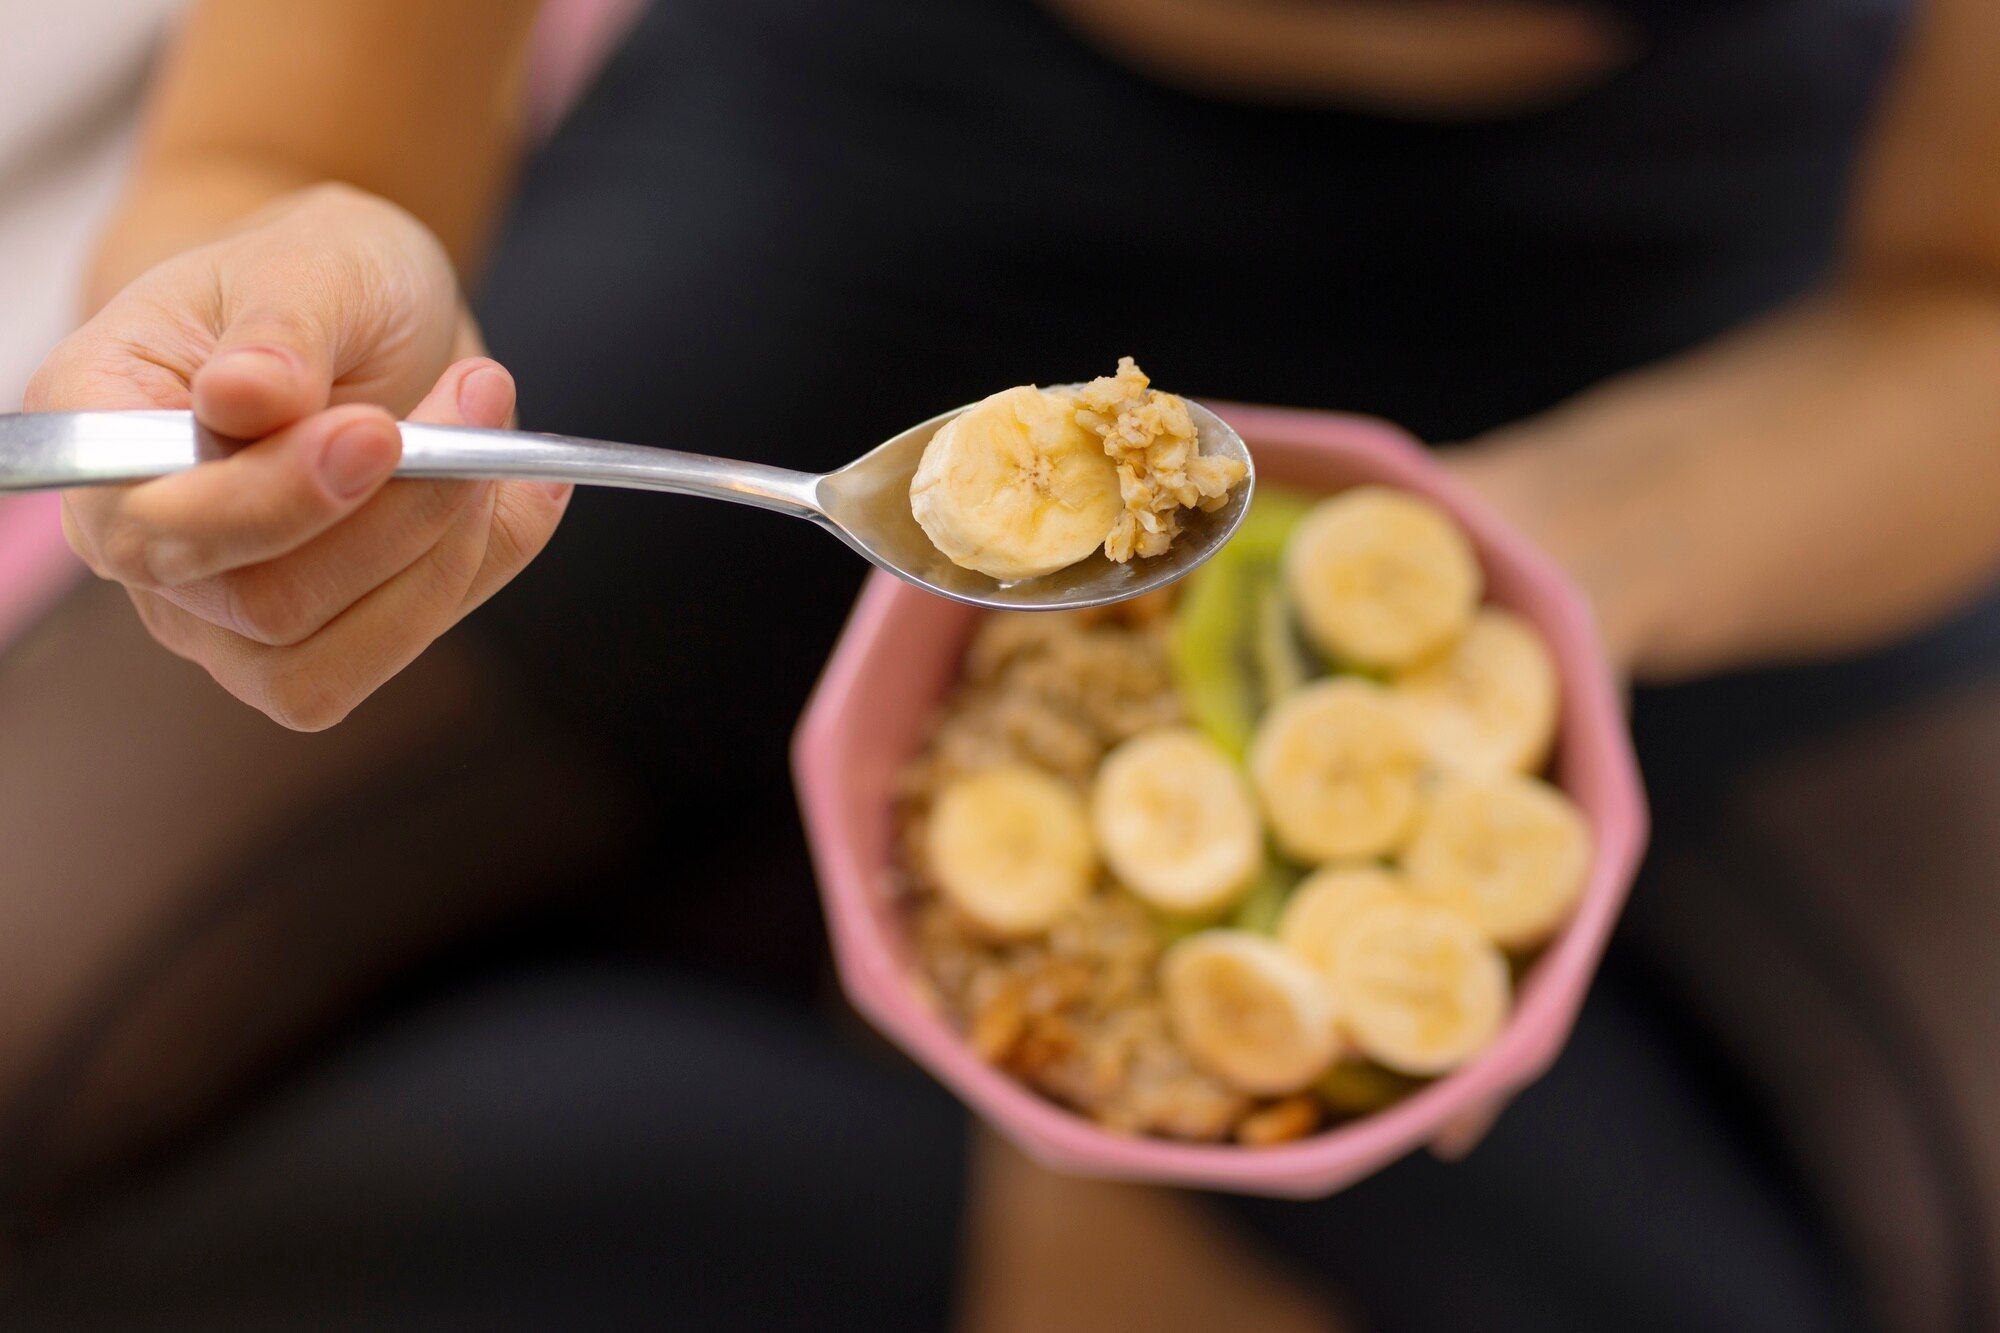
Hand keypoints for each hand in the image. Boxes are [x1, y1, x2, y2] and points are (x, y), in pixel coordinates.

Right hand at [27, 184, 570, 729]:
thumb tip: (243, 398)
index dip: (270, 504)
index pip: (150, 529)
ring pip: (335, 660)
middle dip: (399, 515)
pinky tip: (524, 489)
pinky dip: (484, 568)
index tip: (378, 432)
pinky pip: (401, 648)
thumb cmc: (318, 276)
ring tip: (488, 425)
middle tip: (477, 394)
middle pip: (265, 604)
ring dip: (445, 552)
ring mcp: (220, 612)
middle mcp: (143, 541)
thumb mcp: (312, 260)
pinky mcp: (314, 643)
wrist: (365, 312)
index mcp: (97, 425)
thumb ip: (279, 328)